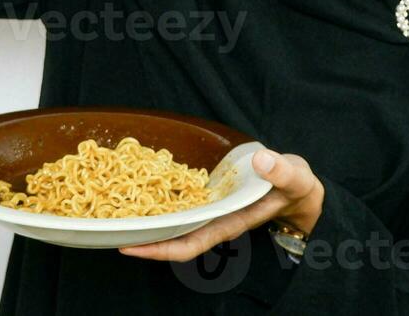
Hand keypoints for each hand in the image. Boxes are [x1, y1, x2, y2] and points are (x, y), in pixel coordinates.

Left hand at [117, 148, 323, 261]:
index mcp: (231, 222)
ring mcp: (211, 210)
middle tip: (108, 228)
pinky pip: (181, 204)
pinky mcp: (210, 196)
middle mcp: (216, 220)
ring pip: (174, 221)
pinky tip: (141, 190)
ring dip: (147, 219)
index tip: (130, 247)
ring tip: (115, 211)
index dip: (159, 249)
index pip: (190, 243)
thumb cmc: (298, 189)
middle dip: (142, 236)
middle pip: (173, 236)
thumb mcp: (296, 178)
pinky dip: (160, 201)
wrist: (301, 191)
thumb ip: (282, 171)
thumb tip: (262, 160)